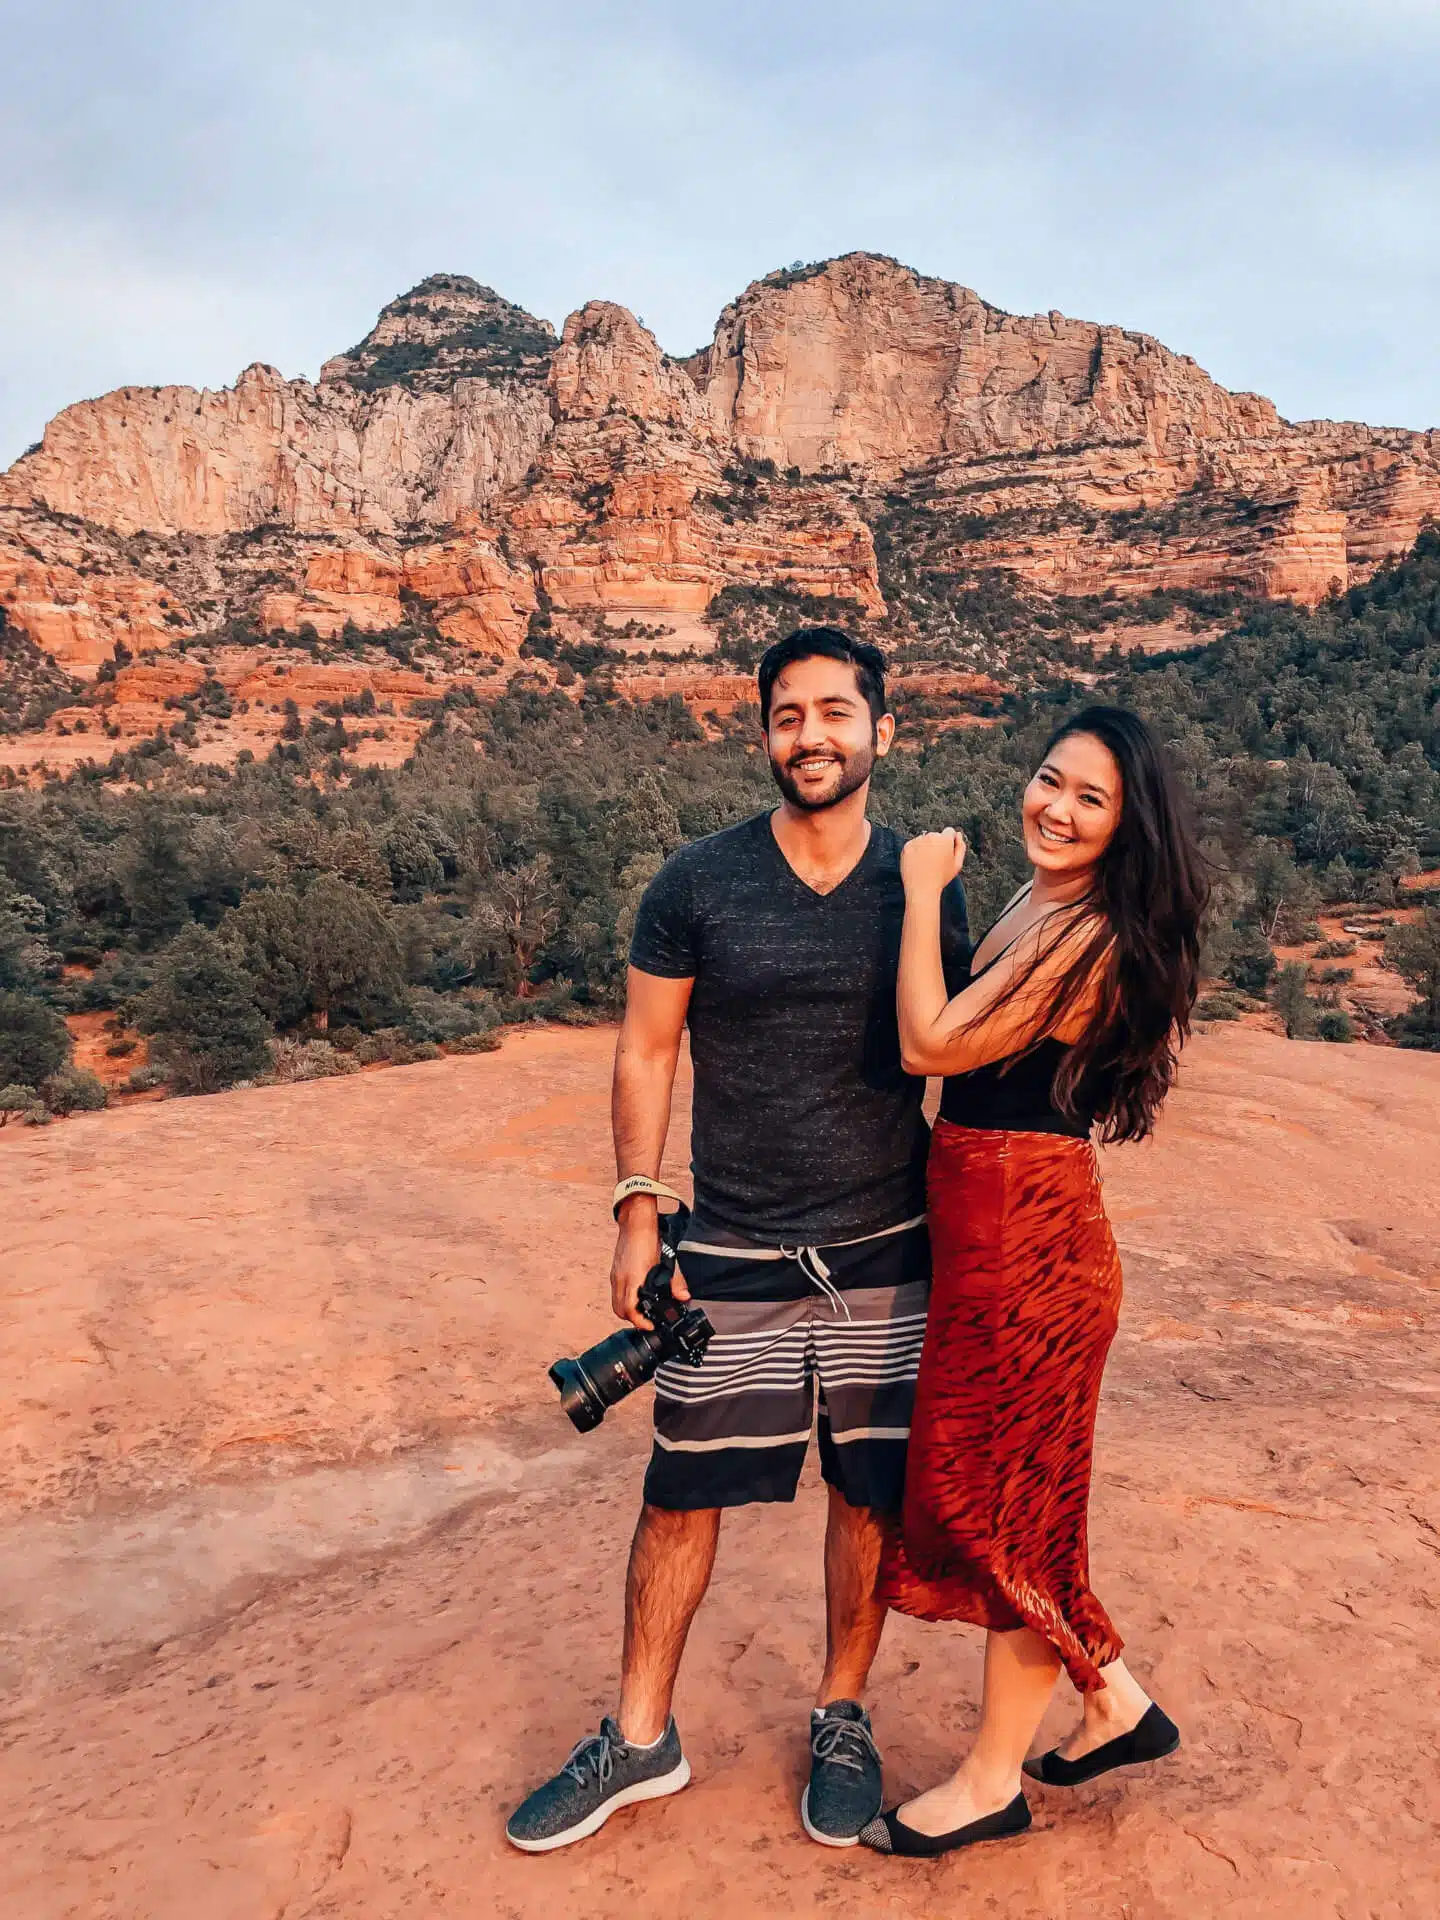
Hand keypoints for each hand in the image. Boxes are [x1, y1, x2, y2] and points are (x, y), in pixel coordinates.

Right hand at [609, 1202, 690, 1328]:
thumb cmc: (649, 1238)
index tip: (650, 1326)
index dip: (640, 1322)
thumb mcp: (666, 1261)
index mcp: (633, 1278)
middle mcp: (620, 1279)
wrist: (635, 1222)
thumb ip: (676, 1281)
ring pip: (615, 1303)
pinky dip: (624, 1300)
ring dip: (627, 1311)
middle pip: (619, 1311)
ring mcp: (615, 1276)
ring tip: (642, 1312)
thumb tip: (684, 1297)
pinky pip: (615, 1293)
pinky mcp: (615, 1272)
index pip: (630, 1309)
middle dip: (632, 1320)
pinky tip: (636, 1296)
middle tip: (647, 1321)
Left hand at [901, 828, 967, 891]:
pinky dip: (915, 852)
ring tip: (926, 864)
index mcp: (945, 839)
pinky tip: (918, 864)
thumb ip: (961, 847)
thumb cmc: (941, 878)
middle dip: (937, 845)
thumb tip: (958, 834)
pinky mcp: (907, 846)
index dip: (950, 842)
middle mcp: (930, 836)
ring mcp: (917, 841)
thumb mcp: (957, 864)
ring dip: (925, 847)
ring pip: (924, 840)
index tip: (946, 852)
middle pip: (936, 836)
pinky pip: (914, 845)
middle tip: (936, 862)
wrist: (922, 888)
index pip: (950, 831)